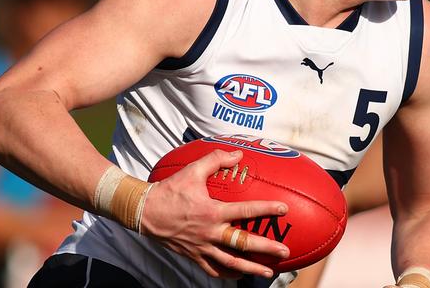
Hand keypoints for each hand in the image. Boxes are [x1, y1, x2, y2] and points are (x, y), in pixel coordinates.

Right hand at [141, 149, 289, 277]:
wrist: (145, 211)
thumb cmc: (170, 190)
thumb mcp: (192, 170)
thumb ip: (216, 160)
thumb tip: (237, 154)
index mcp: (212, 211)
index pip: (246, 211)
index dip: (266, 209)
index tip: (284, 209)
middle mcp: (210, 232)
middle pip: (243, 243)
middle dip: (266, 248)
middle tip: (284, 250)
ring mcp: (202, 247)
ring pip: (231, 263)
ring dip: (251, 268)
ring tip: (268, 272)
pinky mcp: (194, 255)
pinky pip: (213, 270)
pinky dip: (227, 274)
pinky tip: (238, 275)